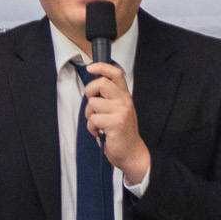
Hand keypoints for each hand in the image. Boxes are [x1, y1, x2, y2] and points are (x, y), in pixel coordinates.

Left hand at [81, 61, 150, 186]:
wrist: (131, 152)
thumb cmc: (121, 132)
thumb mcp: (118, 110)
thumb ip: (108, 97)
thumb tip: (92, 85)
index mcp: (125, 96)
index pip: (116, 74)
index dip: (102, 67)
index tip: (91, 68)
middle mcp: (124, 101)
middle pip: (100, 84)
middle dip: (89, 93)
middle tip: (93, 105)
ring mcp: (121, 111)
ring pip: (93, 104)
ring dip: (90, 116)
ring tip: (99, 124)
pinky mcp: (115, 123)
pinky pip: (93, 119)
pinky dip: (92, 128)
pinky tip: (100, 132)